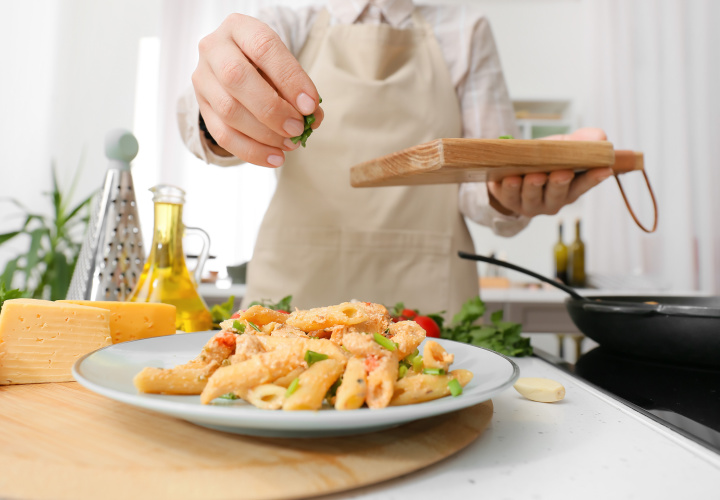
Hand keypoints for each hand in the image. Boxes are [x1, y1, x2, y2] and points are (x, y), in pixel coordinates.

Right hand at [193, 14, 323, 166]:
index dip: (289, 78)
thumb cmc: (266, 65)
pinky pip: (222, 135)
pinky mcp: (201, 106)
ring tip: (290, 144)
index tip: (310, 105)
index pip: (263, 48)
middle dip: (273, 110)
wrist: (236, 66)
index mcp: (239, 28)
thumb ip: (299, 89)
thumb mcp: (283, 66)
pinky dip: (252, 151)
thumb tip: (313, 118)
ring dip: (264, 134)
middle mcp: (214, 48)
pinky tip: (275, 158)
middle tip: (298, 129)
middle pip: (237, 79)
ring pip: (228, 110)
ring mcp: (202, 78)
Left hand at [487, 128, 612, 216]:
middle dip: (559, 184)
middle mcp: (552, 201)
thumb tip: (601, 137)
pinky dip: (509, 188)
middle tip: (561, 173)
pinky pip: (509, 196)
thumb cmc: (543, 158)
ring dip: (533, 186)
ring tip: (534, 176)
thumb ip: (581, 141)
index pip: (584, 184)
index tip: (604, 169)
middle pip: (557, 194)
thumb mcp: (563, 145)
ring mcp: (530, 204)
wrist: (511, 166)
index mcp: (570, 188)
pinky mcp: (509, 201)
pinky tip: (510, 179)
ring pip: (532, 197)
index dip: (594, 178)